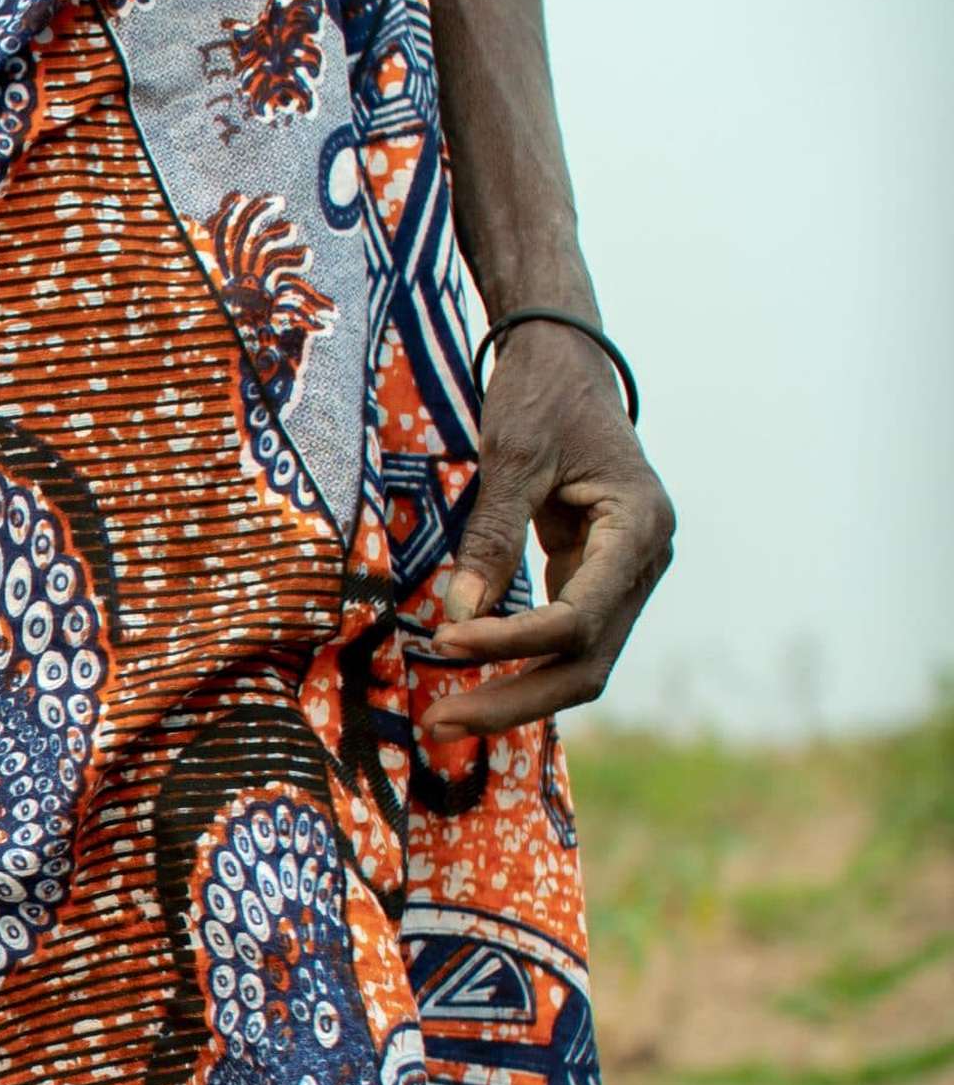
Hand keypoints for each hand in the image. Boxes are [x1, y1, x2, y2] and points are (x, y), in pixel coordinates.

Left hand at [422, 321, 674, 743]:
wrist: (565, 360)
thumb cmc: (542, 395)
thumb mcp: (513, 455)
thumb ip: (492, 536)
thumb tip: (458, 616)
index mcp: (640, 527)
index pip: (579, 616)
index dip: (512, 641)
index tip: (443, 641)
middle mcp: (645, 560)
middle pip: (587, 661)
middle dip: (514, 698)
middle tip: (439, 724)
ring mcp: (625, 574)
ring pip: (579, 661)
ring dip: (515, 694)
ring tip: (444, 720)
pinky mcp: (596, 577)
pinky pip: (563, 639)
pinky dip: (519, 664)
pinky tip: (469, 685)